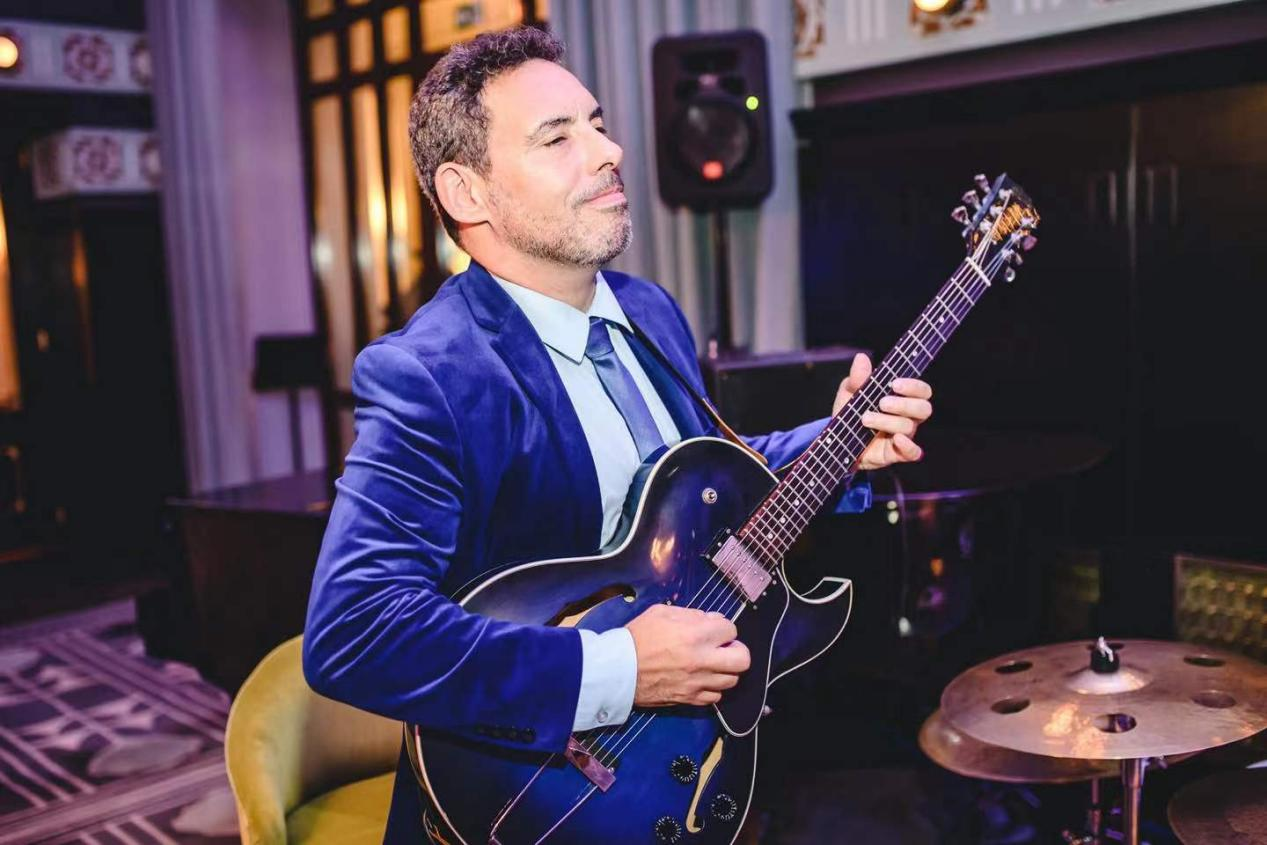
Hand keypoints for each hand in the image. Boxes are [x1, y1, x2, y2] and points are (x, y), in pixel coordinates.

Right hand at [625, 605, 750, 706]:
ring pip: (732, 680)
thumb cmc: (637, 637)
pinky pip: (715, 697)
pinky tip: (701, 679)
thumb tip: (710, 621)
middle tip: (723, 648)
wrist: (618, 669)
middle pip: (743, 659)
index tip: (713, 629)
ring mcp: (698, 683)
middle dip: (736, 650)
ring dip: (725, 670)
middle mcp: (703, 660)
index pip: (731, 629)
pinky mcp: (690, 699)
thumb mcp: (662, 612)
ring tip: (711, 664)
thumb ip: (691, 615)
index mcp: (696, 635)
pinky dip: (712, 687)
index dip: (723, 628)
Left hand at [832, 353, 931, 470]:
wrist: (838, 440)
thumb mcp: (849, 393)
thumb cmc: (850, 412)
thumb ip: (857, 377)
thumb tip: (861, 358)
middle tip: (881, 402)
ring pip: (909, 427)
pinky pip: (913, 453)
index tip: (895, 383)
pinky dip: (908, 446)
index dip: (914, 386)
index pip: (921, 390)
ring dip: (888, 421)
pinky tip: (897, 439)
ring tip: (865, 419)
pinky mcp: (896, 453)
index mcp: (901, 398)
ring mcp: (903, 435)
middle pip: (923, 409)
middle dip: (904, 404)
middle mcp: (907, 416)